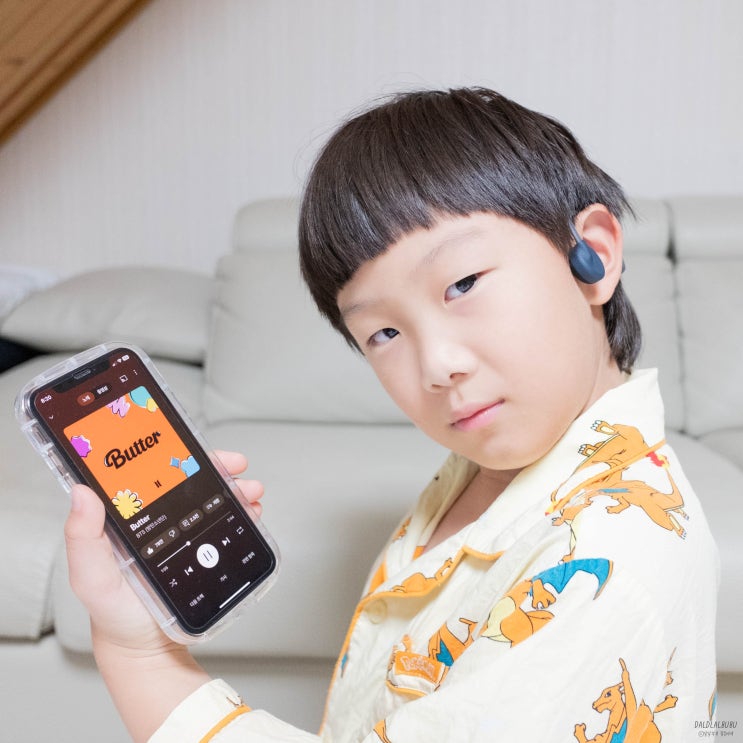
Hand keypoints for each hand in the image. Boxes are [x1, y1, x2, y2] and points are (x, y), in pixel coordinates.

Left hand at [64, 450, 263, 653]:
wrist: (148, 649)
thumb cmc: (115, 613)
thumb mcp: (90, 577)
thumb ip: (82, 539)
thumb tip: (81, 493)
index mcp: (130, 517)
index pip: (151, 473)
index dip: (172, 455)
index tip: (193, 448)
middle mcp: (160, 519)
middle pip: (191, 481)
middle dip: (217, 467)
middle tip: (234, 465)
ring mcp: (185, 533)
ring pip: (214, 498)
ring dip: (235, 487)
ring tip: (249, 491)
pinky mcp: (205, 549)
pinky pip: (227, 523)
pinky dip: (242, 511)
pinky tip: (250, 511)